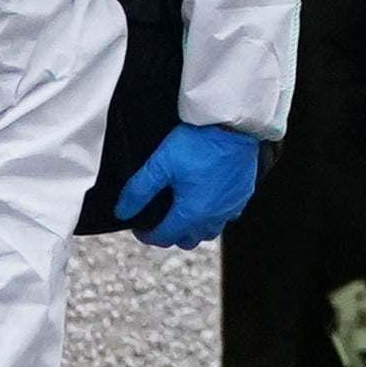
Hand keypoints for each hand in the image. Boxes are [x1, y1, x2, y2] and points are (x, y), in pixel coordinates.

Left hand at [117, 123, 259, 249]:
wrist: (232, 126)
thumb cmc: (198, 143)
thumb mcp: (160, 164)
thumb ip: (138, 191)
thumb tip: (122, 211)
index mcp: (191, 213)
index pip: (164, 237)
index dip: (146, 235)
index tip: (139, 227)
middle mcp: (213, 217)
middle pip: (188, 240)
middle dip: (170, 235)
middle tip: (158, 220)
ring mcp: (230, 208)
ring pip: (209, 232)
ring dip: (194, 228)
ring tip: (183, 212)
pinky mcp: (243, 195)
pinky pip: (227, 216)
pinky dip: (214, 215)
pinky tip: (208, 200)